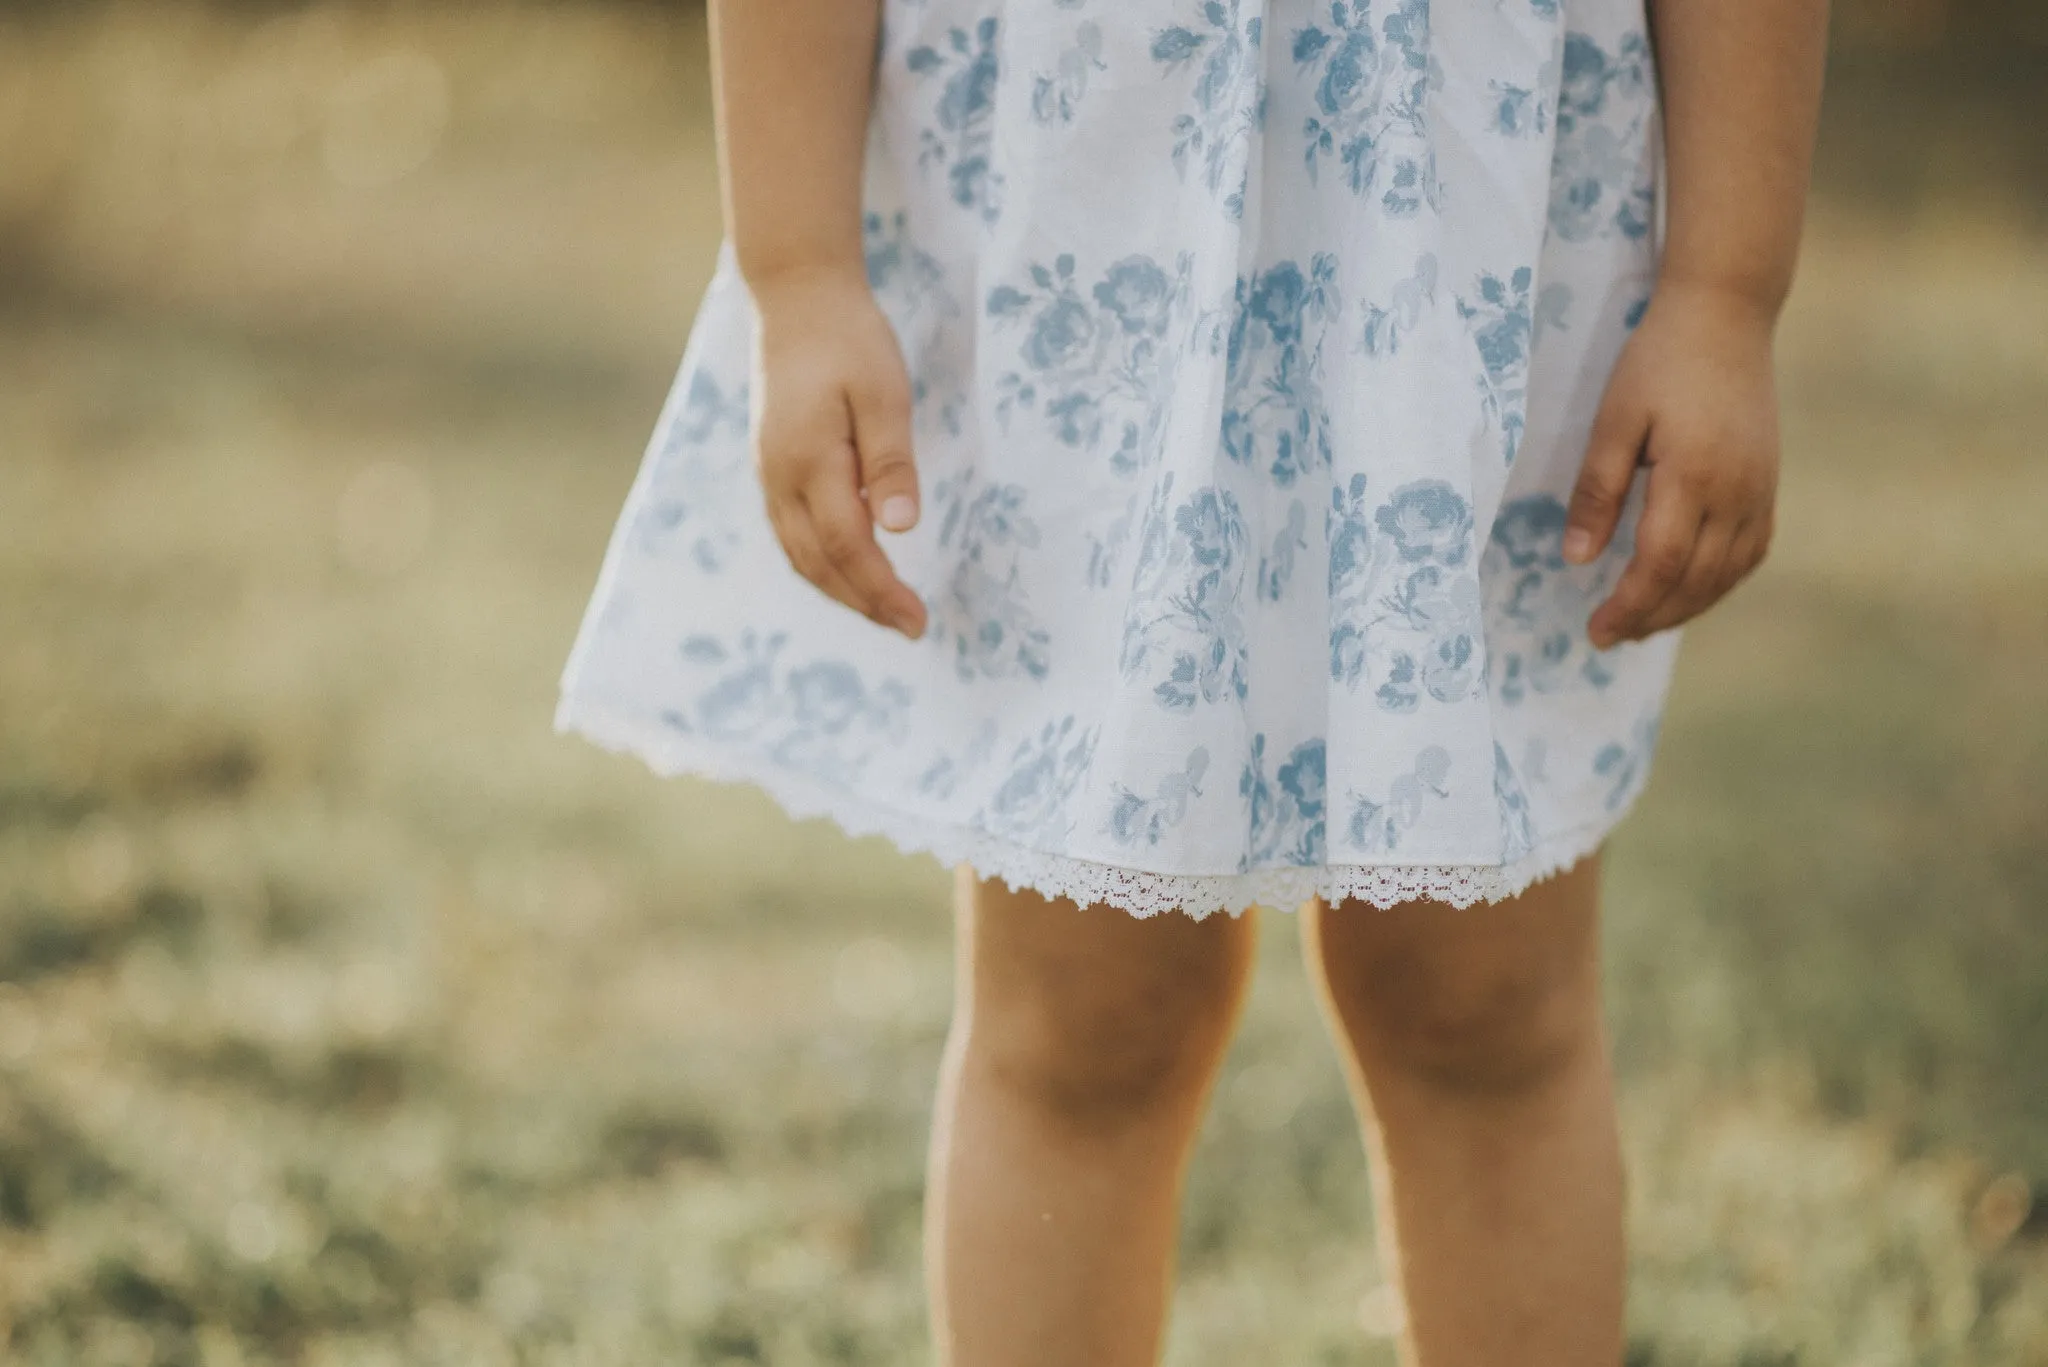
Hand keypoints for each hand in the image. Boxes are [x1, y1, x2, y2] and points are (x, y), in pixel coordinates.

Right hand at [746, 264, 927, 639]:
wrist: (797, 297)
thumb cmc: (850, 339)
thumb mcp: (884, 393)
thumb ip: (890, 461)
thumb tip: (899, 529)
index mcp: (808, 462)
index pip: (847, 548)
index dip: (881, 591)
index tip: (917, 620)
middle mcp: (779, 478)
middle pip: (818, 564)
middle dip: (864, 602)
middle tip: (911, 627)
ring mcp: (769, 474)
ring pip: (800, 554)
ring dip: (840, 590)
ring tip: (885, 610)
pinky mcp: (771, 467)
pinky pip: (792, 534)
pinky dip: (821, 564)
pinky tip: (849, 571)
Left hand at [1563, 279, 1781, 649]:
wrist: (1725, 315)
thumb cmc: (1658, 362)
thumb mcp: (1613, 420)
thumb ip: (1598, 491)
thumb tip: (1578, 560)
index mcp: (1694, 477)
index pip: (1660, 565)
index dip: (1628, 606)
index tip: (1596, 632)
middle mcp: (1737, 493)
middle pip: (1695, 580)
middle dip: (1650, 617)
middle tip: (1609, 637)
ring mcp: (1760, 490)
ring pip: (1727, 574)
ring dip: (1684, 608)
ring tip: (1642, 625)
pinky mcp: (1769, 484)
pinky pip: (1750, 552)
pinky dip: (1720, 582)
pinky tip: (1691, 591)